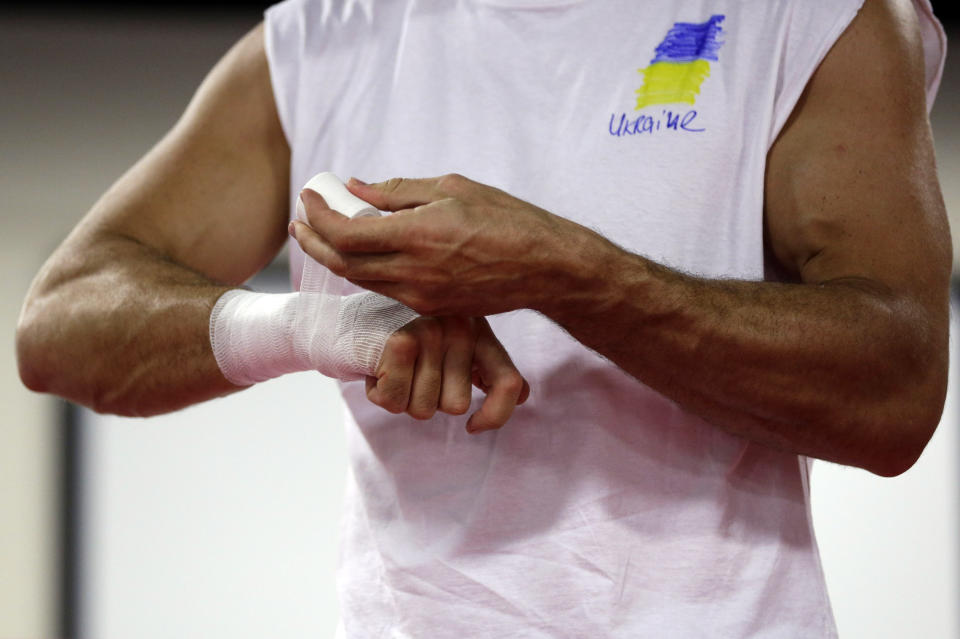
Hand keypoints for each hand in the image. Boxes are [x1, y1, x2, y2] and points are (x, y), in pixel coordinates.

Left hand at [289, 174, 600, 315]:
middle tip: (302, 221)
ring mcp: (421, 296)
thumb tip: (355, 187)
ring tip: (322, 235)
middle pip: (343, 264)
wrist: (545, 267)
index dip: (318, 216)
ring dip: (335, 258)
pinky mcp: (432, 308)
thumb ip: (398, 192)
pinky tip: (362, 253)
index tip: (308, 195)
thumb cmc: (506, 219)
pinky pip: (385, 290)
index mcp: (417, 236)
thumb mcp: (452, 188)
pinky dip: (364, 270)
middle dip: (314, 242)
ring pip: (360, 280)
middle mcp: (413, 273)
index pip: (345, 233)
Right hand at [369, 314, 529, 432]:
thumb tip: (524, 396)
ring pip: (423, 409)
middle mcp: (460, 327)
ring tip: (393, 370)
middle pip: (456, 406)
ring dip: (402, 399)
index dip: (496, 415)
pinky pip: (395, 401)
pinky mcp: (400, 341)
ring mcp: (431, 331)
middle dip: (428, 401)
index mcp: (479, 331)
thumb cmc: (406, 341)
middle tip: (411, 375)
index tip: (473, 426)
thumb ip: (487, 368)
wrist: (349, 320)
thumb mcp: (454, 348)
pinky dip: (380, 395)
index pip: (509, 384)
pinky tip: (376, 371)